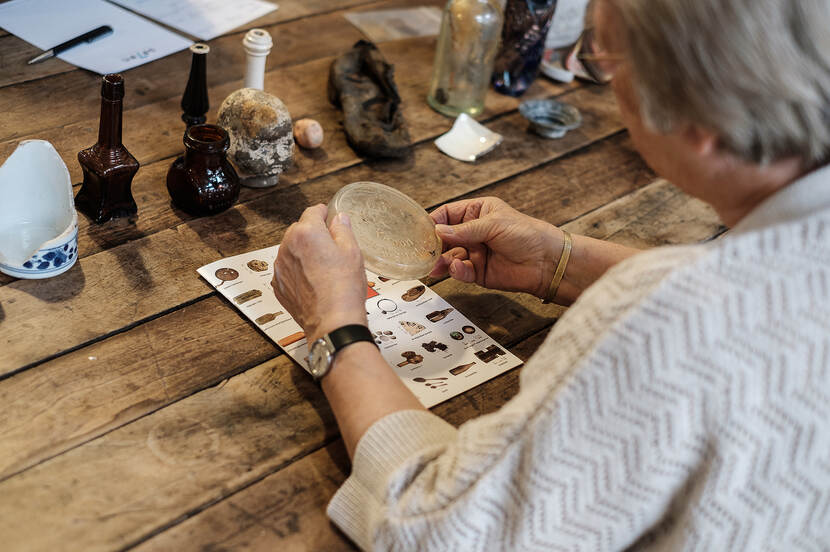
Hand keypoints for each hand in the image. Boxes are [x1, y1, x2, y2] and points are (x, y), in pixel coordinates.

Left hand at [271, 204, 367, 342]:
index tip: (328, 215)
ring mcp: (280, 267)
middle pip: (299, 230)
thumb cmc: (343, 288)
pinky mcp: (278, 285)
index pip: (312, 212)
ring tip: (323, 267)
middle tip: (331, 245)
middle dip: (313, 234)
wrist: (332, 322)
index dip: (323, 212)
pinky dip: (298, 271)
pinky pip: (288, 270)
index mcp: (306, 233)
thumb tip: (339, 218)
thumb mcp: (352, 251)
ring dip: (304, 252)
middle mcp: (287, 247)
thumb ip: (343, 229)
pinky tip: (314, 280)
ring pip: (292, 250)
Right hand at [429, 197, 563, 297]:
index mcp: (477, 212)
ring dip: (442, 261)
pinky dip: (456, 271)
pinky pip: (460, 271)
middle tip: (423, 252)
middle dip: (433, 245)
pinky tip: (457, 268)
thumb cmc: (526, 234)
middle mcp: (473, 232)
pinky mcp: (478, 272)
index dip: (433, 222)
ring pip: (449, 256)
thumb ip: (464, 230)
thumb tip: (438, 231)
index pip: (447, 215)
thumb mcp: (493, 224)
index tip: (421, 230)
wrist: (546, 261)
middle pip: (444, 238)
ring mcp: (474, 252)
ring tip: (436, 265)